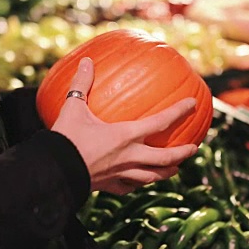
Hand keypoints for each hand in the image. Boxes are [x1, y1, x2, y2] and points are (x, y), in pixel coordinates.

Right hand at [52, 57, 198, 194]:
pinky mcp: (110, 187)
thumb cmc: (65, 138)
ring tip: (175, 169)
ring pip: (152, 177)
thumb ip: (82, 84)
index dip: (179, 111)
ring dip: (167, 172)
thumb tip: (87, 61)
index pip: (161, 122)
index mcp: (126, 135)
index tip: (193, 104)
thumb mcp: (73, 108)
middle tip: (194, 148)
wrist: (53, 172)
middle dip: (183, 153)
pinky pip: (131, 186)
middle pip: (166, 158)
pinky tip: (140, 181)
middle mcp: (130, 157)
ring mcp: (122, 174)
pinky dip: (139, 183)